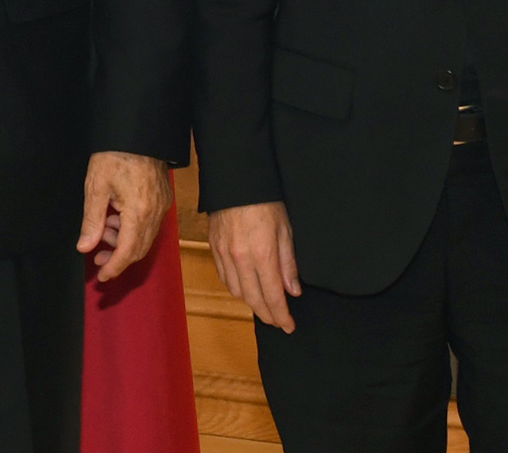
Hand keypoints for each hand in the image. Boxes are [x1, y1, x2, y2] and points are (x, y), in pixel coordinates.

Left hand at [77, 151, 171, 282]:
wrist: (137, 133)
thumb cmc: (114, 156)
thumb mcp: (96, 187)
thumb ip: (92, 221)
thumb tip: (85, 247)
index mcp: (138, 213)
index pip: (128, 252)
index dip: (114, 267)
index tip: (102, 277)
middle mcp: (155, 213)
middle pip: (139, 249)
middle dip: (118, 257)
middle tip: (97, 257)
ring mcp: (162, 206)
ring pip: (145, 237)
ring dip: (124, 241)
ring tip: (104, 229)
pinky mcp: (164, 199)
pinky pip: (150, 224)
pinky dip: (133, 228)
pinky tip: (117, 218)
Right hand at [209, 201, 299, 332]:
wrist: (236, 180)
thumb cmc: (264, 201)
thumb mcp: (285, 230)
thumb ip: (289, 263)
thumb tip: (293, 290)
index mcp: (263, 255)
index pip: (274, 297)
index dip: (282, 316)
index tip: (289, 326)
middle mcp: (241, 259)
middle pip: (254, 300)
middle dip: (267, 315)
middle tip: (278, 321)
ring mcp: (224, 255)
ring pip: (237, 291)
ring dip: (251, 303)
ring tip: (264, 305)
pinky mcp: (214, 248)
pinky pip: (225, 277)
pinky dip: (236, 287)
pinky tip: (245, 287)